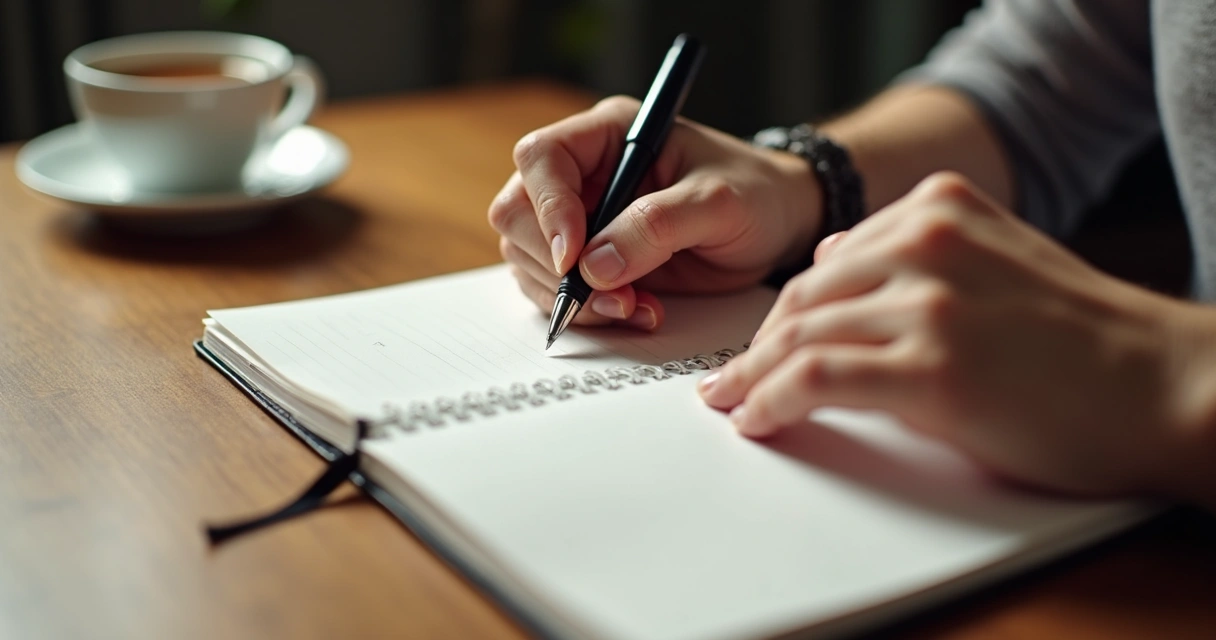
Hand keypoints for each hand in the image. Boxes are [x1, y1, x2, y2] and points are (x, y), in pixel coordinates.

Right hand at [488, 96, 820, 329]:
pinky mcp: (589, 262)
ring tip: (638, 308)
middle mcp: (583, 174)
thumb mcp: (719, 202)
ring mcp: (581, 219)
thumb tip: (595, 266)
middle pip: (517, 214)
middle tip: (613, 298)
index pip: (541, 159)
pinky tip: (639, 312)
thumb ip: (657, 227)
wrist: (779, 227)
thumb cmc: (757, 194)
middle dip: (556, 265)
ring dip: (574, 297)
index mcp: (609, 135)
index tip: (575, 258)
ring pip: (530, 260)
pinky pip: (557, 291)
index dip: (547, 208)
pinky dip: (589, 312)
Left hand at [699, 172, 1215, 499]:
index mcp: (939, 208)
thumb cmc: (1086, 341)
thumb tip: (835, 262)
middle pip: (800, 298)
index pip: (825, 262)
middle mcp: (926, 241)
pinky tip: (758, 420)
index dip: (780, 313)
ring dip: (750, 378)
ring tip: (731, 406)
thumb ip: (918, 255)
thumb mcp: (997, 263)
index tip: (757, 344)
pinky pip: (815, 380)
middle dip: (756, 348)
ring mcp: (928, 302)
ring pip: (798, 336)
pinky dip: (771, 400)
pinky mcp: (931, 367)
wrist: (1163, 386)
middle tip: (729, 383)